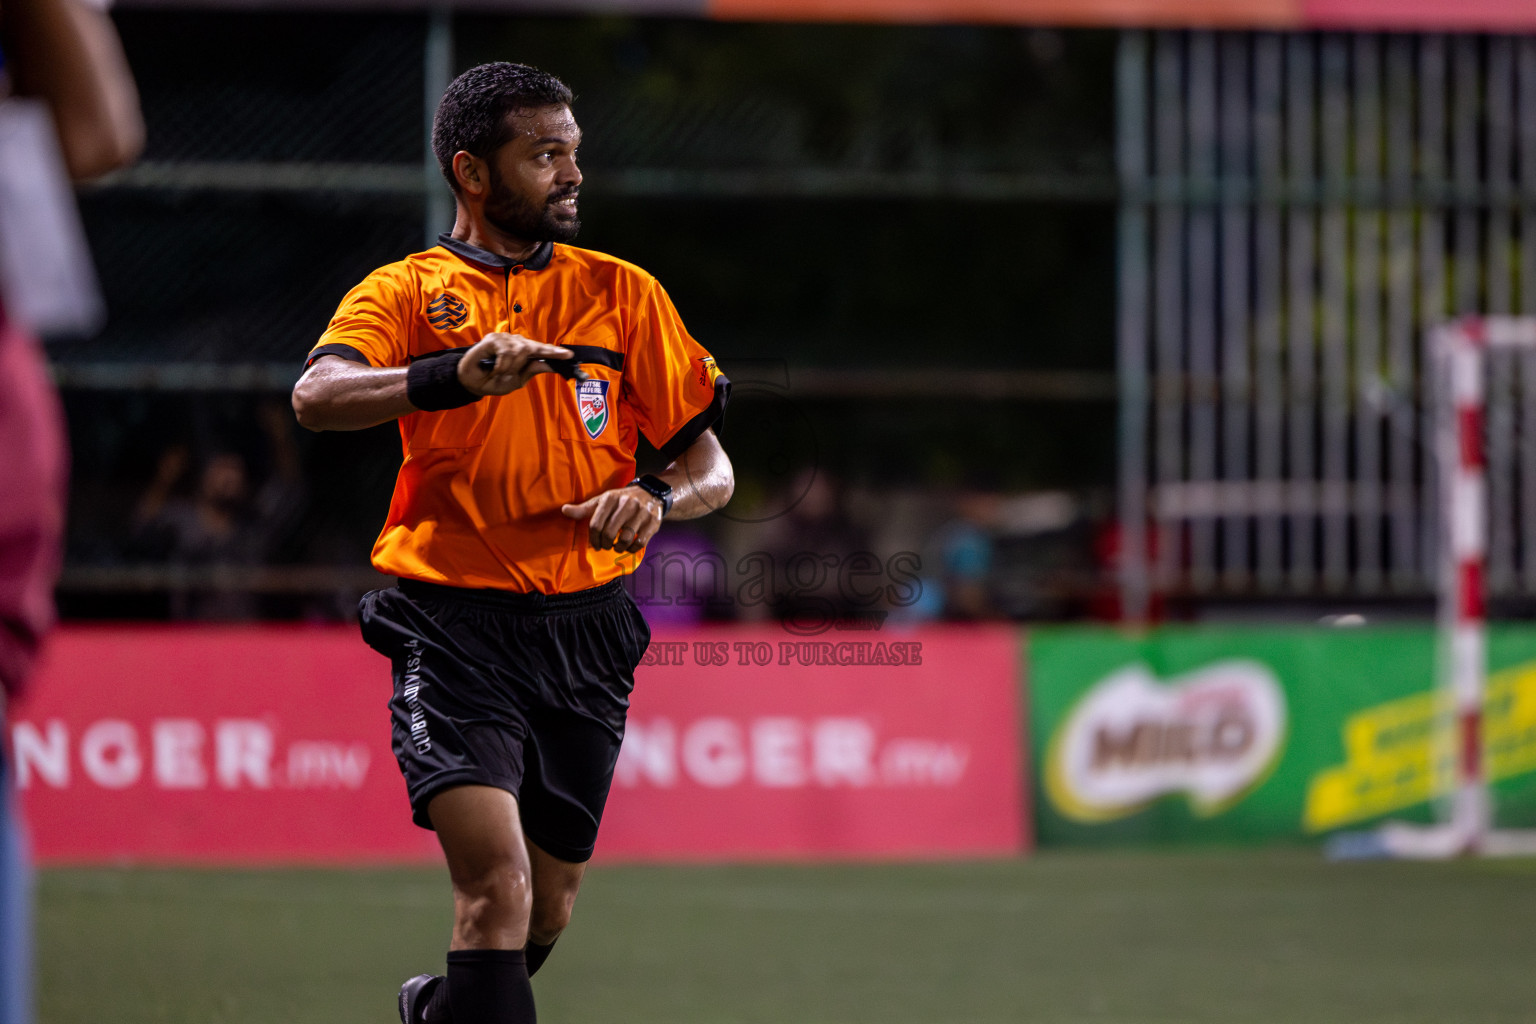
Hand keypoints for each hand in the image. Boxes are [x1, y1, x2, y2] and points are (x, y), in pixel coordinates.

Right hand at [458, 333, 572, 395]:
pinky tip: (493, 369)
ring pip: (521, 351)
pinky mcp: (494, 338)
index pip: (542, 351)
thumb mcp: (516, 380)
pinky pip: (507, 353)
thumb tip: (548, 363)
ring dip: (511, 368)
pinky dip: (502, 365)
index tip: (570, 356)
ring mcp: (506, 339)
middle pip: (535, 347)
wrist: (471, 383)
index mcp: (523, 352)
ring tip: (499, 374)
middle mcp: (516, 343)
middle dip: (546, 354)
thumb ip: (531, 370)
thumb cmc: (493, 380)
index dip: (555, 352)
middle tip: (559, 357)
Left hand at [561, 485, 665, 552]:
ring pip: (625, 539)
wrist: (650, 494)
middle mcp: (626, 503)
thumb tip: (564, 510)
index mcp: (610, 498)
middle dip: (604, 544)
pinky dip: (632, 549)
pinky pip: (640, 542)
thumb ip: (584, 509)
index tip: (595, 544)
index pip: (595, 524)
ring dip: (618, 547)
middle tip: (605, 546)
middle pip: (609, 533)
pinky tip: (629, 546)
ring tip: (617, 546)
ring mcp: (641, 513)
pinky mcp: (653, 522)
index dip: (593, 539)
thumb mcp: (602, 501)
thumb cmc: (621, 500)